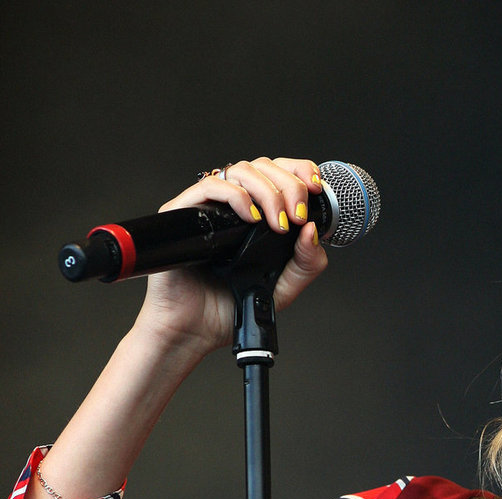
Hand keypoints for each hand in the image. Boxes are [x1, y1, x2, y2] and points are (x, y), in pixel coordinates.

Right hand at [135, 155, 328, 356]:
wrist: (196, 329)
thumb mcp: (282, 288)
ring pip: (241, 170)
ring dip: (267, 191)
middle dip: (289, 186)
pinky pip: (210, 187)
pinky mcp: (185, 212)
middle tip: (295, 218)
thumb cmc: (231, 307)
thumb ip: (305, 264)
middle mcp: (235, 205)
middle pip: (264, 167)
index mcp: (258, 215)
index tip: (316, 188)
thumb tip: (312, 230)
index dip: (300, 171)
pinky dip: (236, 196)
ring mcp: (210, 207)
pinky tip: (251, 218)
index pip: (280, 174)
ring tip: (276, 223)